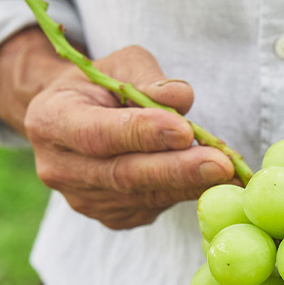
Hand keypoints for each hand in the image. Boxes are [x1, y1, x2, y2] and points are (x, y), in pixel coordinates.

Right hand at [23, 45, 234, 228]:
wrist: (76, 123)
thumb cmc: (101, 87)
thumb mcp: (120, 66)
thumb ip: (148, 79)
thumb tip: (181, 97)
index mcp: (51, 120)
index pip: (98, 133)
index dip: (142, 134)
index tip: (185, 131)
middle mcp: (61, 168)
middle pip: (125, 174)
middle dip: (178, 169)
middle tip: (222, 165)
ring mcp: (86, 200)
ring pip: (146, 195)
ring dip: (192, 184)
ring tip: (232, 173)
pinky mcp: (113, 218)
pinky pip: (156, 207)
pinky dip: (188, 193)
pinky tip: (215, 183)